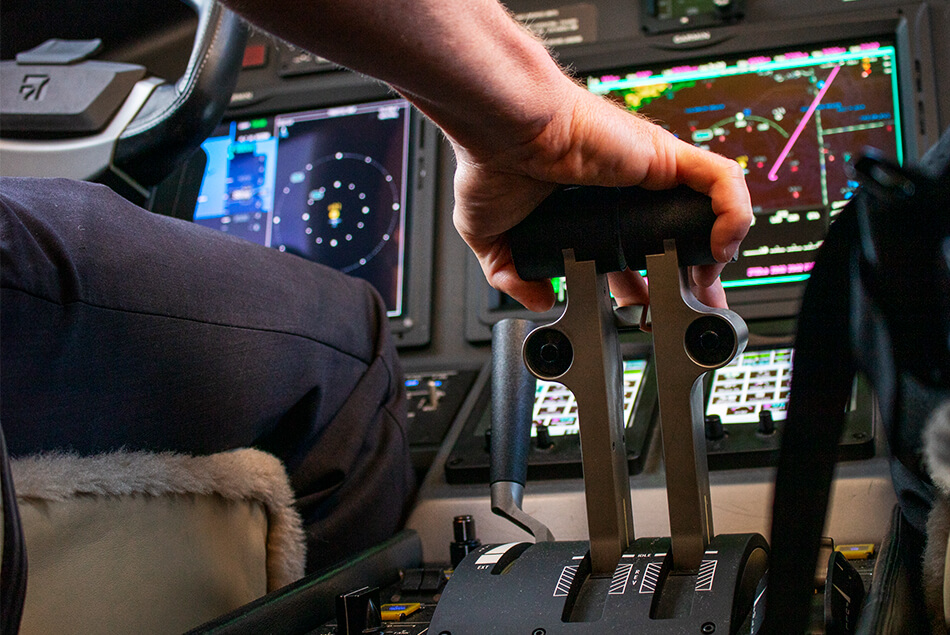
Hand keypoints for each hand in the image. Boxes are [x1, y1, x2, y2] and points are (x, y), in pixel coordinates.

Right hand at [451, 83, 750, 311]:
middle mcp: (628, 191)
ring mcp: (651, 173)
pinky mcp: (666, 156)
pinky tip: (720, 246)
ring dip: (716, 251)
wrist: (502, 128)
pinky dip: (733, 214)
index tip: (648, 312)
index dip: (648, 286)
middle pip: (678, 238)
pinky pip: (721, 182)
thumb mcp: (490, 236)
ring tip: (705, 286)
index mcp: (594, 211)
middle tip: (688, 309)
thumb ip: (512, 274)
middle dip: (691, 278)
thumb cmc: (494, 161)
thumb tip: (539, 298)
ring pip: (706, 212)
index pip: (635, 254)